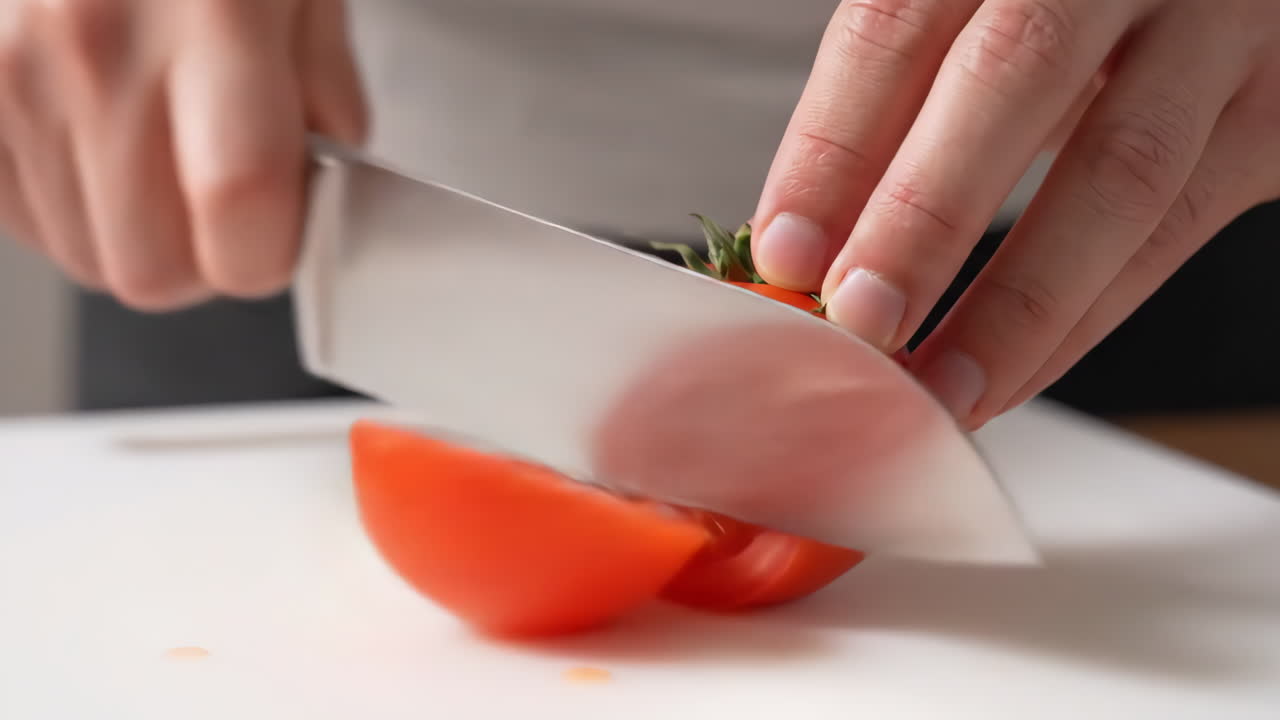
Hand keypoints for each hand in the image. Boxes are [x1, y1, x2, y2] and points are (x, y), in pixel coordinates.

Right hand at [0, 0, 366, 310]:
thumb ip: (324, 80)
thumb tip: (327, 171)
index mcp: (211, 15)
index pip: (240, 217)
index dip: (270, 253)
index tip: (283, 232)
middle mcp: (90, 49)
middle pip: (152, 270)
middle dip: (203, 259)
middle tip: (225, 200)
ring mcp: (8, 71)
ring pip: (81, 254)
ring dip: (133, 231)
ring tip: (157, 145)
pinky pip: (15, 214)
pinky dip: (63, 202)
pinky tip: (96, 136)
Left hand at [751, 0, 1279, 428]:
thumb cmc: (1072, 6)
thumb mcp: (979, 15)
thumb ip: (905, 97)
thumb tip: (807, 240)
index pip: (898, 25)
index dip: (833, 143)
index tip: (784, 253)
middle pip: (1009, 79)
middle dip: (923, 218)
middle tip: (859, 321)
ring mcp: (1218, 28)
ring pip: (1119, 172)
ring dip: (1016, 304)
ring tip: (938, 387)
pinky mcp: (1276, 111)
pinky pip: (1177, 230)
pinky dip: (1084, 320)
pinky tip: (1012, 373)